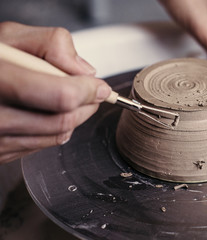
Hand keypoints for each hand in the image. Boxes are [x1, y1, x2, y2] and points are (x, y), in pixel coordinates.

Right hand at [0, 22, 110, 163]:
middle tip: (92, 92)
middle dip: (87, 105)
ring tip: (71, 99)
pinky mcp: (1, 153)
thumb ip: (52, 44)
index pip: (61, 96)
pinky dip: (57, 128)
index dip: (88, 91)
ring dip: (76, 117)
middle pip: (64, 120)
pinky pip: (44, 145)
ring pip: (59, 136)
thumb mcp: (12, 37)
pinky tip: (48, 111)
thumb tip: (84, 71)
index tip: (100, 87)